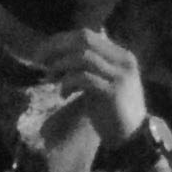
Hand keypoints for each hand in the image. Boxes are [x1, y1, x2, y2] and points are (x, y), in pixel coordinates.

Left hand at [23, 32, 152, 171]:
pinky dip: (67, 83)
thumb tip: (54, 57)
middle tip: (39, 61)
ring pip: (82, 57)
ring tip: (51, 80)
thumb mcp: (100, 81)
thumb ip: (85, 67)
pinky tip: (63, 95)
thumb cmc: (112, 110)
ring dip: (60, 66)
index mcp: (120, 55)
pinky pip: (84, 78)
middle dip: (57, 48)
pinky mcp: (112, 91)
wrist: (132, 136)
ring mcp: (119, 75)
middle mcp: (122, 60)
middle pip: (84, 40)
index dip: (60, 40)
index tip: (42, 52)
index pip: (86, 35)